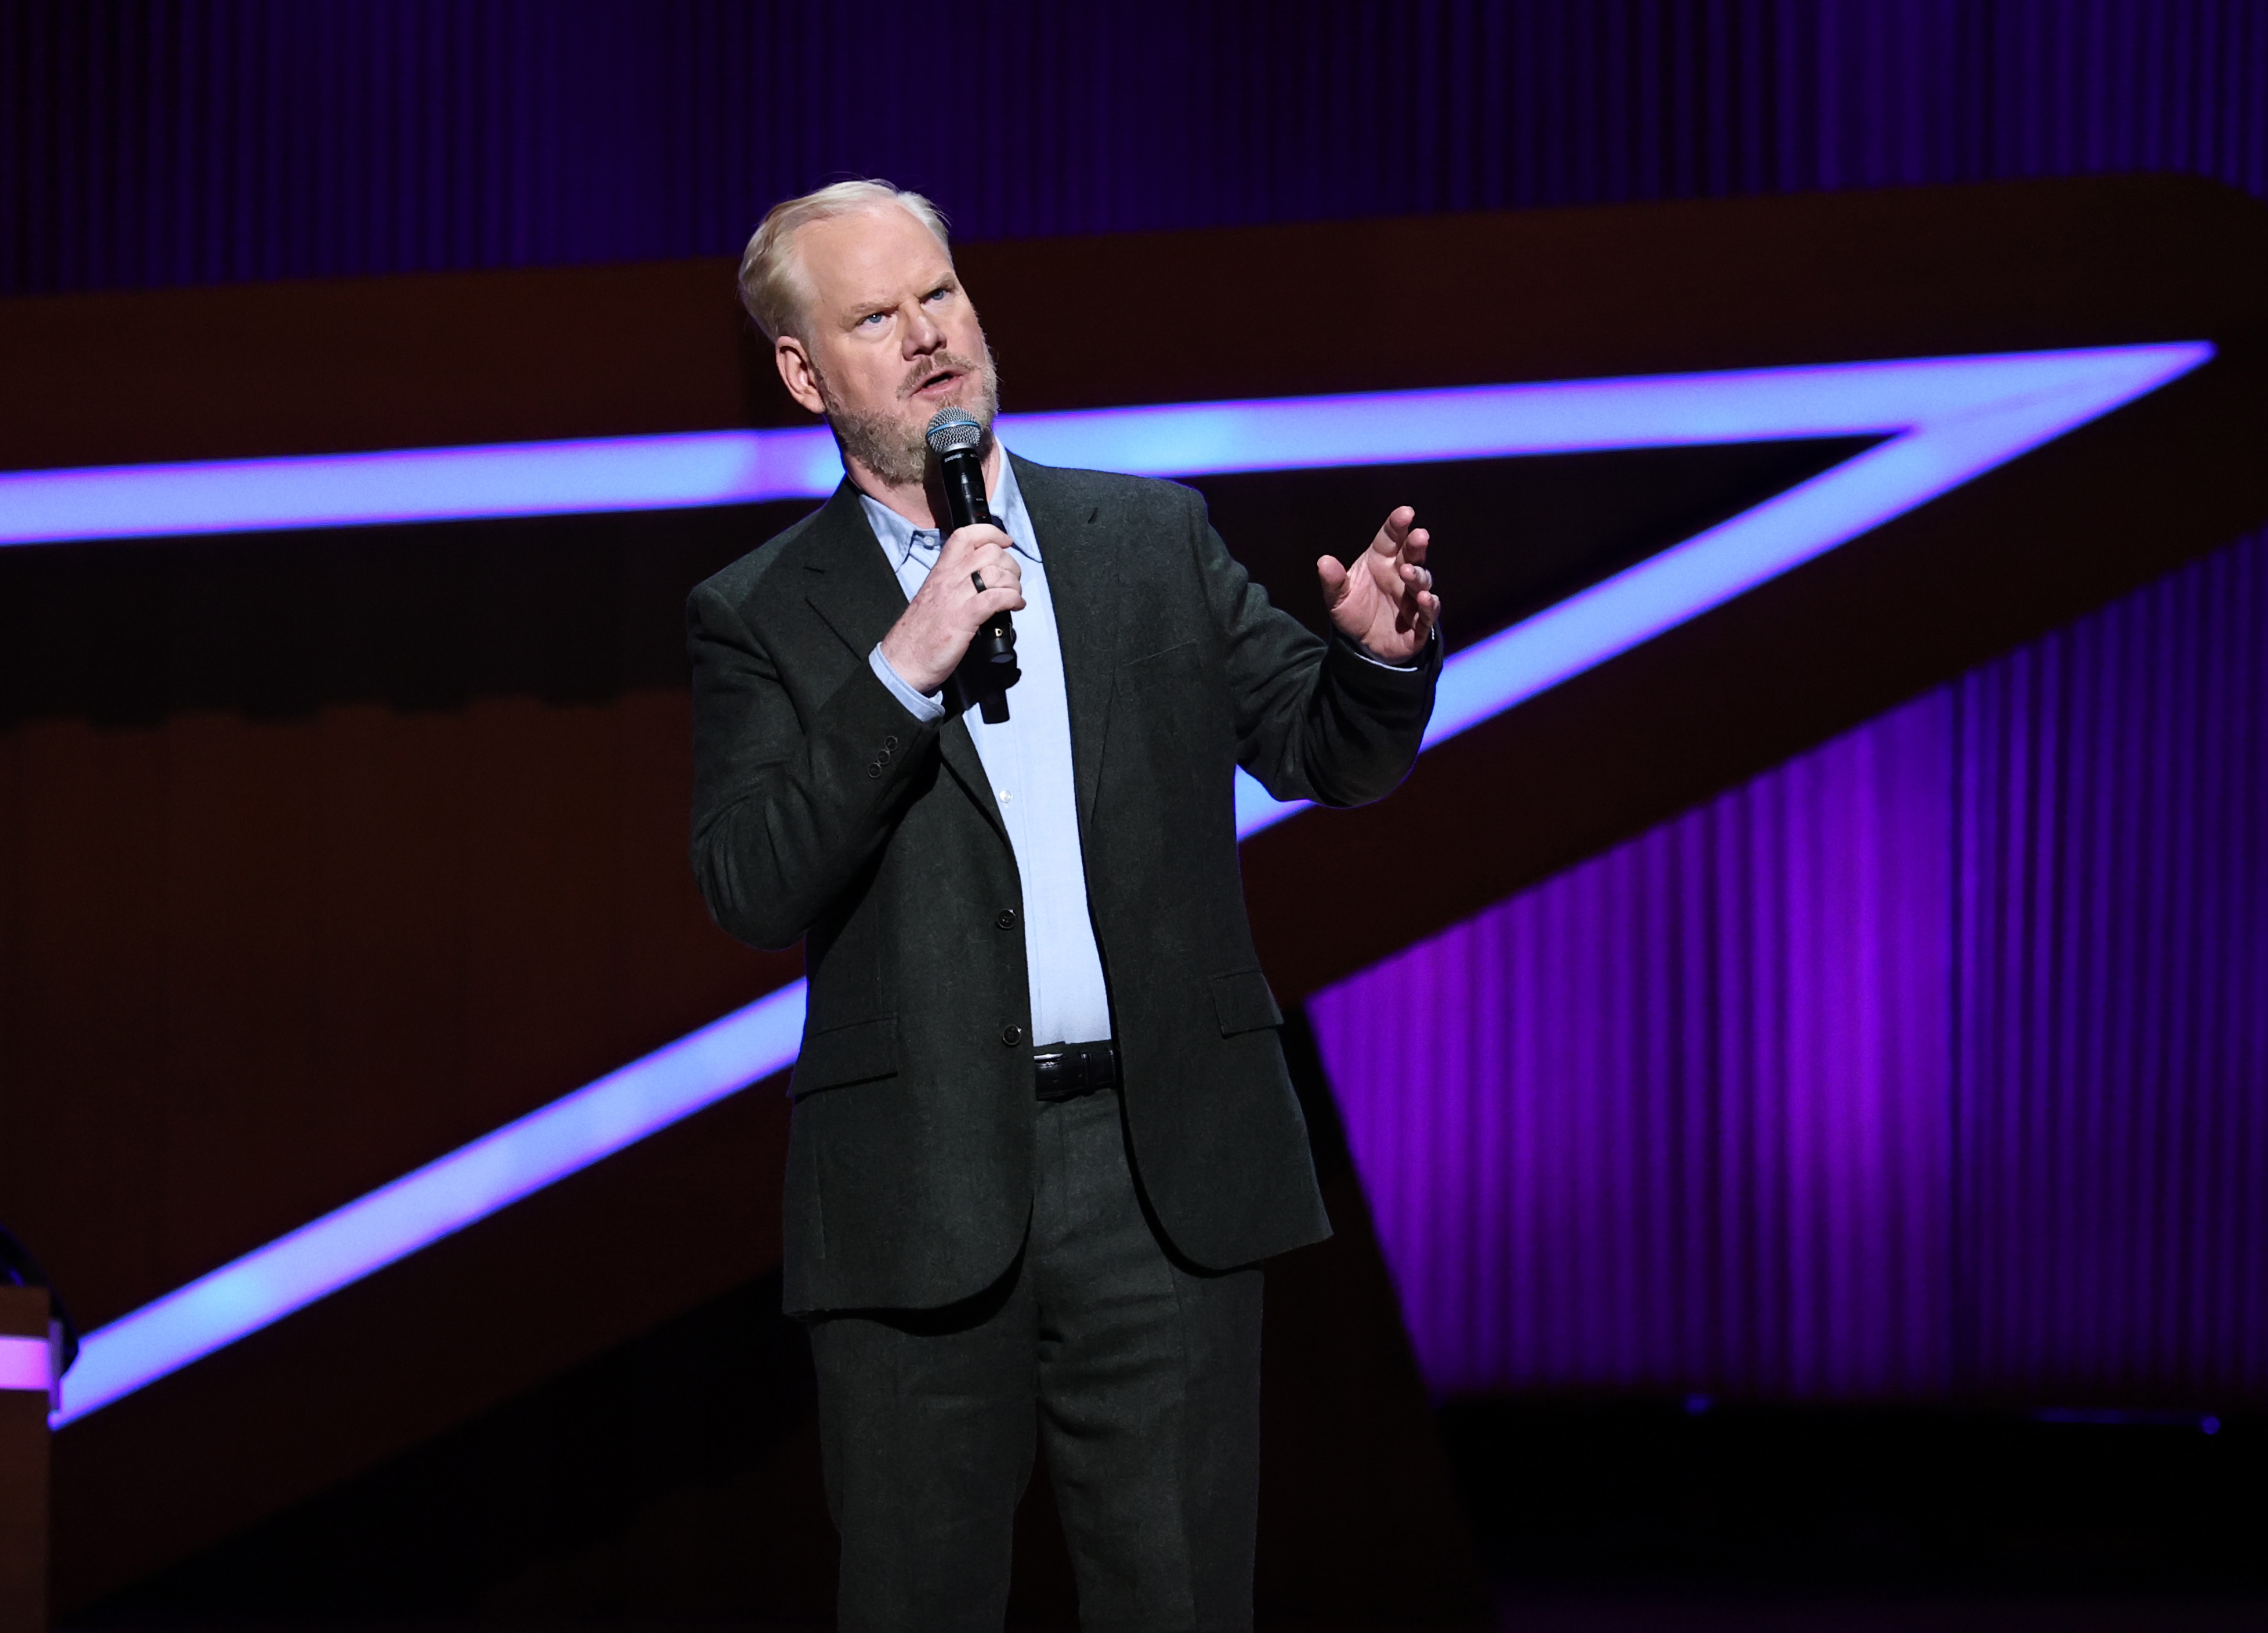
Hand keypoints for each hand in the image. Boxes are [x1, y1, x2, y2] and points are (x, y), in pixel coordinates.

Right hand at [879, 523, 1026, 694]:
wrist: (903, 660)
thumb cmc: (920, 634)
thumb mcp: (934, 598)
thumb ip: (953, 585)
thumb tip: (981, 582)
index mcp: (940, 572)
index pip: (965, 536)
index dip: (990, 533)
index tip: (1004, 541)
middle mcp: (948, 580)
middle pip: (988, 552)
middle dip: (1010, 563)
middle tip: (1012, 579)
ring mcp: (955, 598)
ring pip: (995, 573)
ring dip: (1014, 583)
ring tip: (1014, 595)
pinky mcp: (963, 619)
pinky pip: (995, 598)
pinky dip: (1012, 599)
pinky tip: (1016, 606)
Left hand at [1318, 506, 1436, 662]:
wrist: (1363, 646)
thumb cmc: (1354, 612)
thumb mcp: (1337, 598)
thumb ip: (1333, 581)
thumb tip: (1323, 561)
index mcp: (1381, 561)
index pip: (1391, 538)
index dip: (1398, 525)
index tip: (1406, 513)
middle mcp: (1400, 574)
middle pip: (1412, 555)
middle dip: (1416, 545)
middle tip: (1419, 535)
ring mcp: (1412, 597)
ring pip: (1422, 581)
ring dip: (1417, 575)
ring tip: (1407, 572)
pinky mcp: (1420, 622)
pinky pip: (1428, 612)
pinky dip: (1429, 605)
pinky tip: (1425, 599)